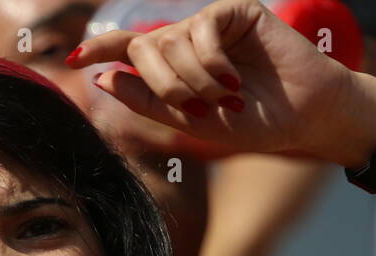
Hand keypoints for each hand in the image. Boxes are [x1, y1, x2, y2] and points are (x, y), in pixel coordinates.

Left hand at [69, 0, 375, 166]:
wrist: (300, 116)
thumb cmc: (249, 122)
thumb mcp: (188, 120)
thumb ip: (146, 100)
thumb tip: (105, 78)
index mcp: (172, 67)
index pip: (128, 49)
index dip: (100, 48)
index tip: (74, 57)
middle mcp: (187, 41)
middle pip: (144, 47)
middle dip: (160, 82)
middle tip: (193, 105)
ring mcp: (210, 25)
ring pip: (170, 40)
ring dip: (190, 78)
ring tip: (222, 96)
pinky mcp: (235, 13)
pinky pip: (200, 27)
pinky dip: (210, 59)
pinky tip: (231, 77)